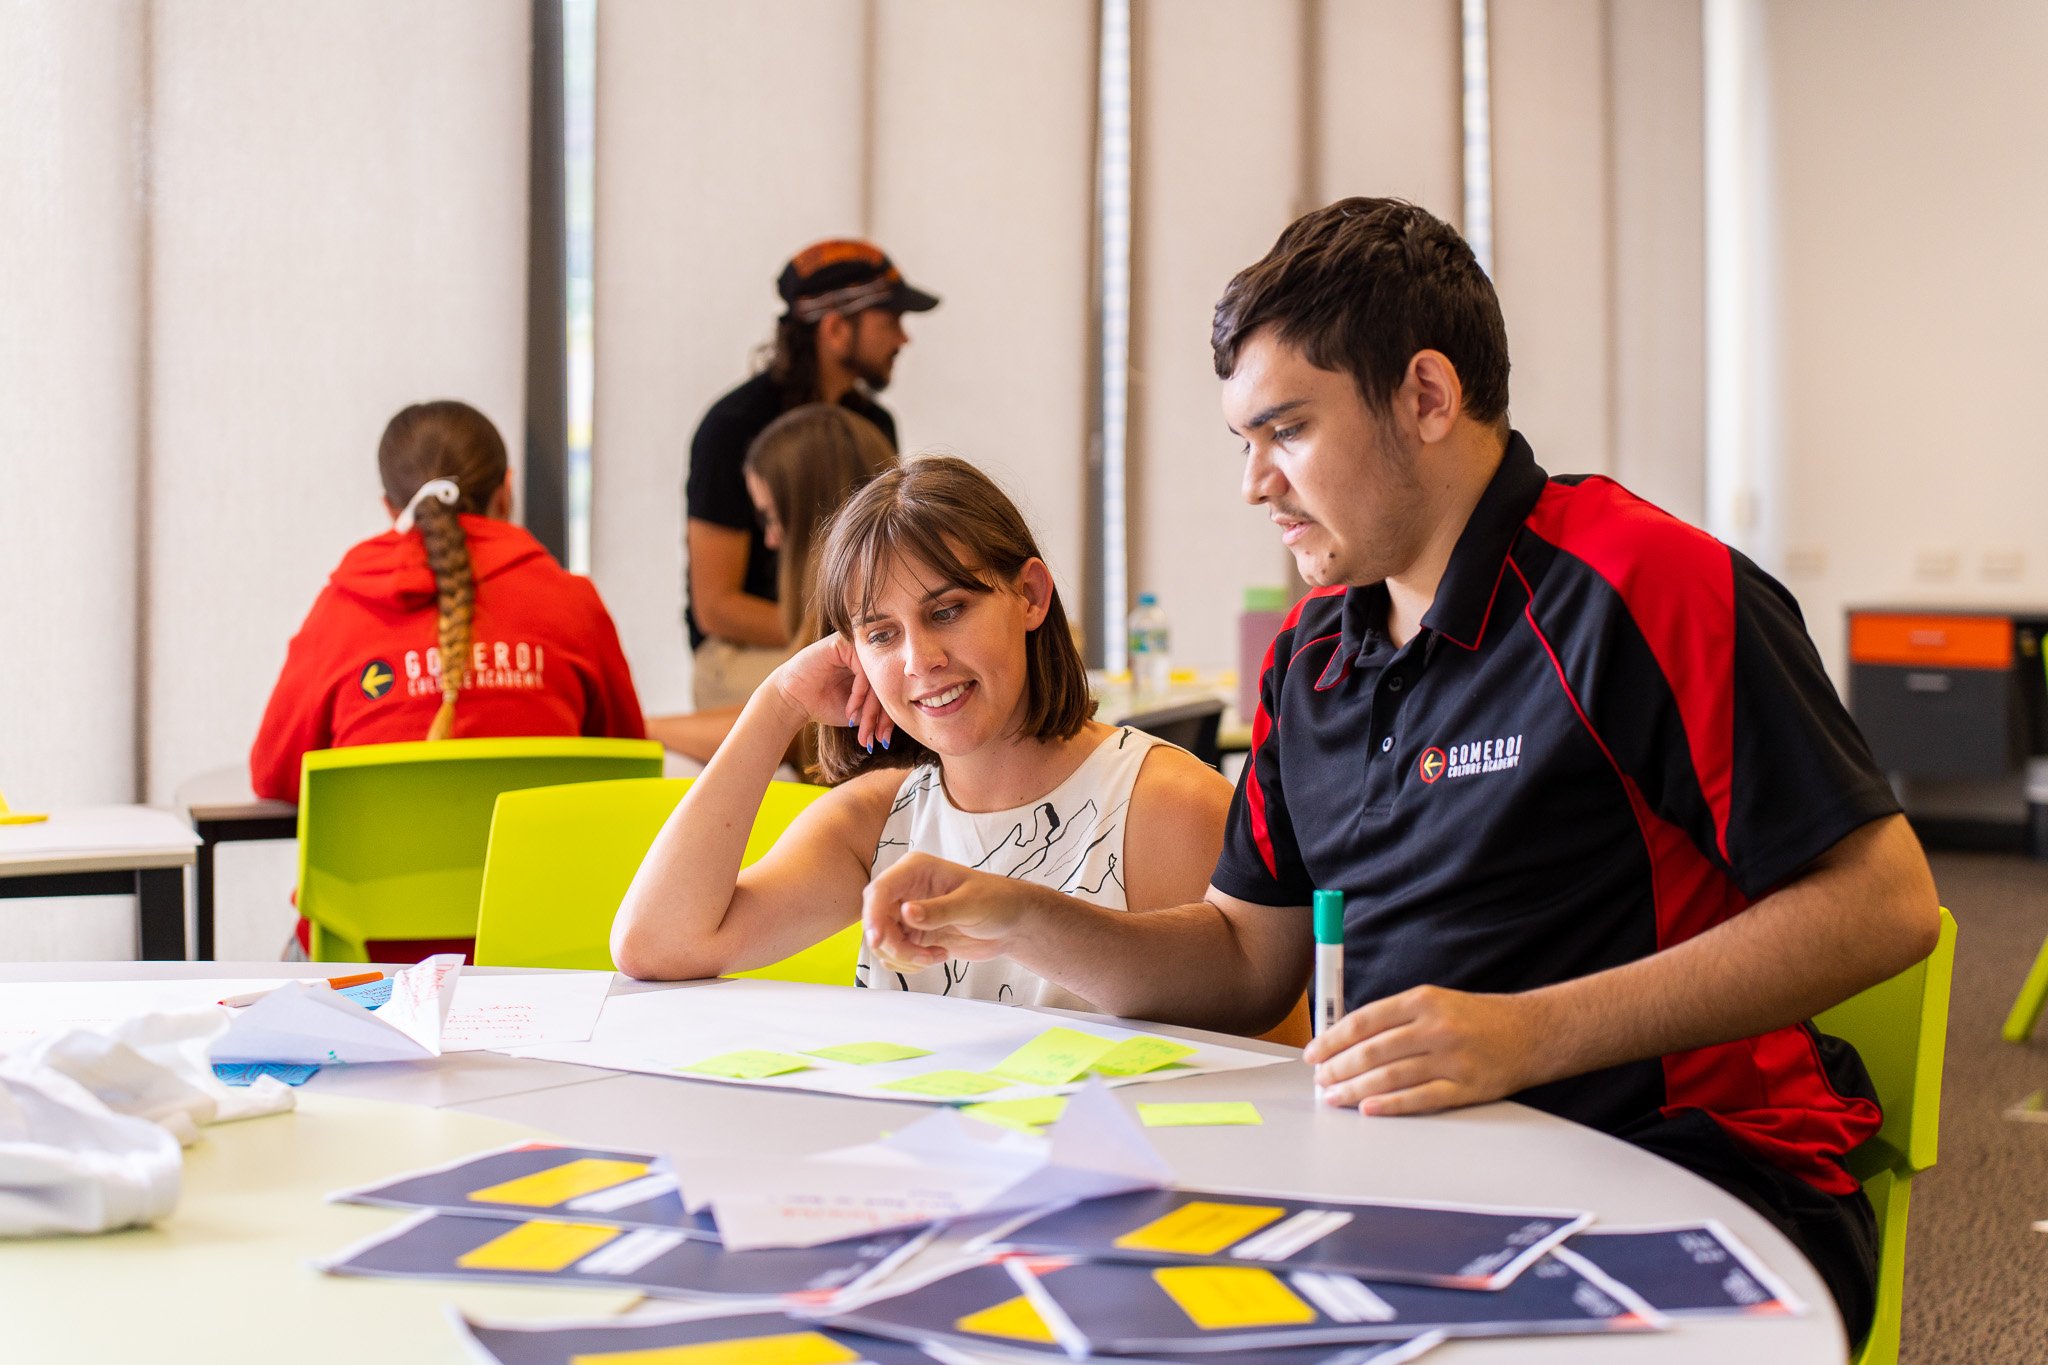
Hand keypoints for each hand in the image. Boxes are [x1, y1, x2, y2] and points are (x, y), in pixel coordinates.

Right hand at [768, 634, 892, 748]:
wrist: (792, 700)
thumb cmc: (823, 705)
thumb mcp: (857, 713)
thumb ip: (878, 712)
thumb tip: (905, 723)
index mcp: (870, 668)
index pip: (889, 690)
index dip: (888, 717)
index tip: (883, 740)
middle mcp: (864, 655)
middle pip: (885, 684)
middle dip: (880, 716)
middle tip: (875, 738)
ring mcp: (855, 647)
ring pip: (877, 677)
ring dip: (870, 707)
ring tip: (860, 726)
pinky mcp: (843, 642)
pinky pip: (863, 667)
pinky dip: (860, 692)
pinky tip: (851, 709)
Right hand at [862, 852, 1030, 974]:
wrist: (1014, 924)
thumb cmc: (998, 902)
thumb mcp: (971, 904)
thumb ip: (939, 910)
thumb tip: (906, 912)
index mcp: (916, 870)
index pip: (880, 890)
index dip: (873, 915)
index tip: (879, 940)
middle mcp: (907, 890)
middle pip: (877, 919)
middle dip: (893, 944)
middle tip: (922, 956)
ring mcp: (909, 914)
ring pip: (884, 941)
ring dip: (905, 957)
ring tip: (937, 955)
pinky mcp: (915, 935)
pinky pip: (896, 954)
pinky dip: (910, 963)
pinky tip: (938, 956)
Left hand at [1303, 986, 1548, 1115]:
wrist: (1532, 1032)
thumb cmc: (1475, 1018)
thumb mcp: (1434, 1003)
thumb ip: (1393, 1018)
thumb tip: (1345, 1039)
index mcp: (1423, 1001)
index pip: (1365, 1021)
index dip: (1333, 1039)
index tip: (1314, 1053)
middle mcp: (1436, 1027)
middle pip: (1374, 1051)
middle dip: (1339, 1067)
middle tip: (1320, 1080)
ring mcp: (1452, 1059)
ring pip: (1392, 1076)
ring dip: (1356, 1089)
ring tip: (1334, 1096)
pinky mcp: (1467, 1088)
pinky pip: (1421, 1099)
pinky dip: (1391, 1105)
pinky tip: (1368, 1108)